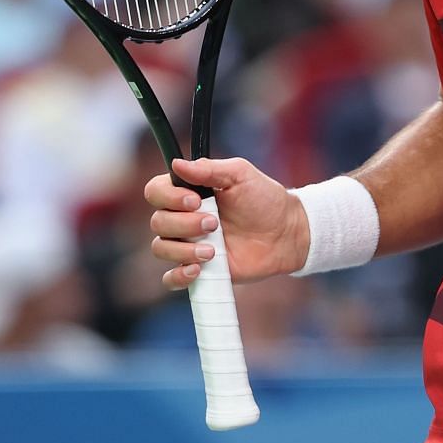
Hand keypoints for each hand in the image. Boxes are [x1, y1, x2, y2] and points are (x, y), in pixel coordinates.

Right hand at [145, 157, 310, 288]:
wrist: (286, 232)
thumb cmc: (264, 199)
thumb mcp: (240, 175)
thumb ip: (209, 169)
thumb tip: (177, 164)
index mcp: (188, 192)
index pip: (155, 191)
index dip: (168, 197)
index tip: (195, 200)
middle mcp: (183, 218)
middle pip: (158, 222)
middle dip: (184, 224)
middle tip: (214, 223)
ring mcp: (188, 244)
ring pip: (161, 248)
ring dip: (183, 250)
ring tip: (213, 251)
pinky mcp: (198, 269)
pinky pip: (171, 279)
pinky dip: (178, 276)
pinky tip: (198, 270)